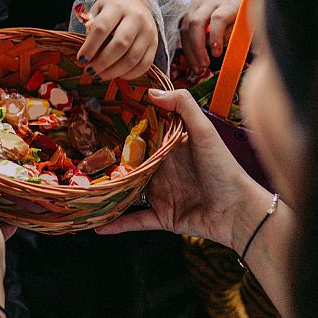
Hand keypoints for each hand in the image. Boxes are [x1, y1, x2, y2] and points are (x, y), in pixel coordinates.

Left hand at [77, 0, 159, 80]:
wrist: (135, 2)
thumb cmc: (111, 9)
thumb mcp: (97, 10)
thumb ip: (91, 28)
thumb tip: (87, 54)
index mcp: (117, 7)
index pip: (102, 28)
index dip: (90, 46)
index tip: (81, 59)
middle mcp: (136, 17)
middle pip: (120, 44)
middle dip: (102, 62)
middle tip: (90, 71)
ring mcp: (148, 31)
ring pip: (133, 57)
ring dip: (114, 71)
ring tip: (100, 76)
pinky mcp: (155, 44)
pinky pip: (145, 64)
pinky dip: (130, 74)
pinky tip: (117, 76)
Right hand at [96, 87, 268, 247]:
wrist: (238, 210)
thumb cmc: (224, 167)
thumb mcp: (205, 131)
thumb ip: (183, 106)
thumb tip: (151, 91)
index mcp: (172, 148)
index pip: (144, 135)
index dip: (124, 126)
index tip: (99, 116)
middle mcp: (164, 170)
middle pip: (131, 164)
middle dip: (108, 160)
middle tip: (79, 153)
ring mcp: (162, 194)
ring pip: (128, 192)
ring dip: (109, 193)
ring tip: (83, 189)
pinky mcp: (163, 217)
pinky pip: (135, 221)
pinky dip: (118, 224)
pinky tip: (98, 226)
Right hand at [180, 0, 246, 72]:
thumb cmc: (237, 4)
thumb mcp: (246, 14)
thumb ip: (245, 32)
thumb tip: (250, 53)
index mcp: (227, 3)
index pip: (218, 18)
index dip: (216, 36)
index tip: (217, 53)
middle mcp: (208, 4)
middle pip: (196, 23)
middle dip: (198, 46)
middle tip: (204, 65)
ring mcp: (194, 8)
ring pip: (186, 28)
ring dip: (190, 50)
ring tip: (198, 68)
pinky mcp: (186, 13)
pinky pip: (182, 31)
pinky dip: (186, 48)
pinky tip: (193, 61)